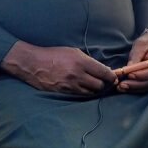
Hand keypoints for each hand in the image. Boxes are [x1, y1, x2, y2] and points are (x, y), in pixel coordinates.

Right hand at [1, 41, 116, 94]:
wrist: (33, 63)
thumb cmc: (53, 54)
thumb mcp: (73, 52)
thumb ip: (88, 61)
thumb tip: (103, 69)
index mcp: (81, 62)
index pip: (104, 72)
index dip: (111, 76)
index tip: (114, 77)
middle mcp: (77, 75)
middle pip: (99, 85)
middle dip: (103, 83)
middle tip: (102, 81)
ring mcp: (70, 85)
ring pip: (91, 92)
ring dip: (93, 89)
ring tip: (92, 84)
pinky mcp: (63, 93)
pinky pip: (80, 96)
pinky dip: (84, 92)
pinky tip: (82, 88)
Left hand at [117, 33, 147, 93]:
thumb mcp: (141, 44)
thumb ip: (136, 56)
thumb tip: (128, 69)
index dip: (142, 75)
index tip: (129, 75)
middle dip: (136, 84)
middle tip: (122, 84)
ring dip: (134, 88)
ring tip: (121, 87)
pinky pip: (145, 87)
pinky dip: (135, 88)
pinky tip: (125, 88)